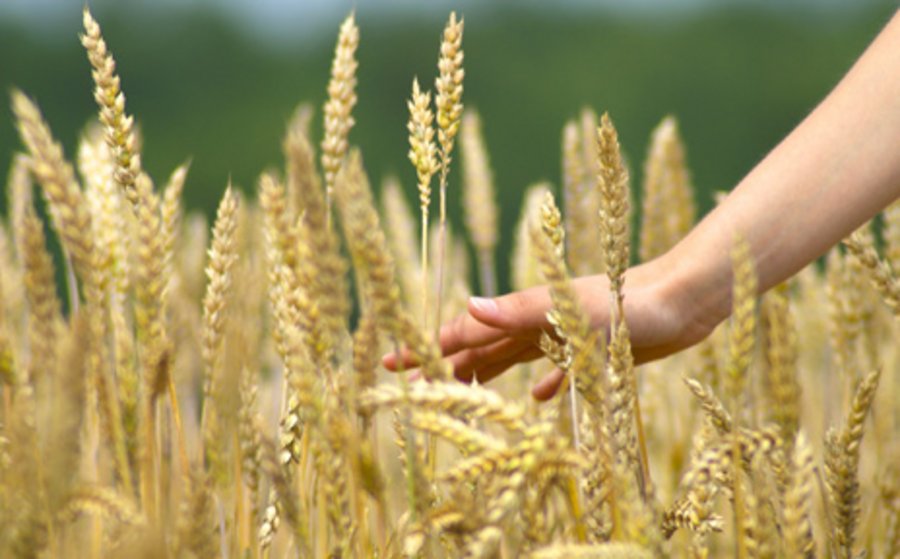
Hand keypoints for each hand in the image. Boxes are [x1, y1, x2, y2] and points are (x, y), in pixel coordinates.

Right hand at [383, 255, 721, 399]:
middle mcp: (537, 323)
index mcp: (525, 313)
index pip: (465, 331)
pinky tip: (536, 397)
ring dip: (482, 371)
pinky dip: (541, 381)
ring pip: (511, 356)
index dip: (429, 346)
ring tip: (457, 388)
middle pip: (480, 346)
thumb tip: (468, 305)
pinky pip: (557, 369)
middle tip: (410, 381)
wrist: (682, 301)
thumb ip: (520, 309)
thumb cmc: (630, 303)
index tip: (393, 360)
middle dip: (444, 362)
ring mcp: (562, 335)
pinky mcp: (591, 350)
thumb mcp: (570, 308)